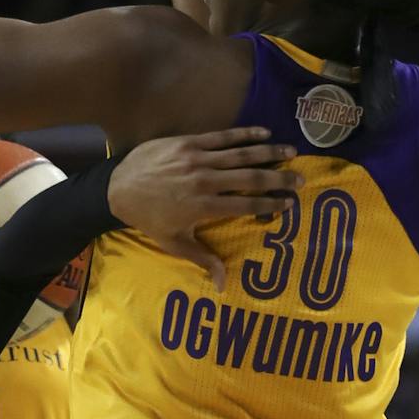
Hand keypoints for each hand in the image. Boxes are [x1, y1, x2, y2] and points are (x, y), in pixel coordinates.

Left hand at [108, 128, 300, 289]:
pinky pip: (222, 137)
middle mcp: (205, 182)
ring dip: (269, 152)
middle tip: (300, 179)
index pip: (246, 205)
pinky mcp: (189, 142)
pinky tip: (263, 133)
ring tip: (291, 151)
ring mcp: (197, 159)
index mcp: (204, 207)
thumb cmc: (148, 219)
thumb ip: (203, 259)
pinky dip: (244, 135)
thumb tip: (223, 285)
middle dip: (278, 179)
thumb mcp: (174, 243)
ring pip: (241, 154)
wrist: (118, 188)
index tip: (289, 204)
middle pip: (250, 178)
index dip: (270, 205)